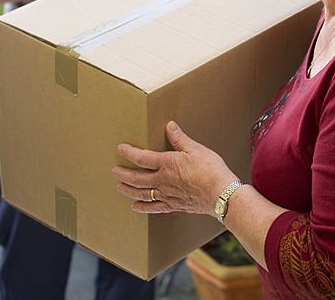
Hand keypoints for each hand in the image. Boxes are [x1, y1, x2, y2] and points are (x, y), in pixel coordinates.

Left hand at [113, 121, 237, 215]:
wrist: (220, 194)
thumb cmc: (210, 170)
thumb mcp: (196, 149)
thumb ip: (180, 138)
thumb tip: (169, 126)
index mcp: (167, 164)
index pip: (141, 158)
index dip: (129, 152)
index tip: (120, 149)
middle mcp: (162, 180)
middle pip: (136, 178)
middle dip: (123, 173)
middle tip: (114, 171)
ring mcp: (167, 194)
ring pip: (141, 193)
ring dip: (128, 190)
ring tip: (119, 187)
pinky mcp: (174, 205)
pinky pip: (153, 207)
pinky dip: (142, 207)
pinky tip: (135, 207)